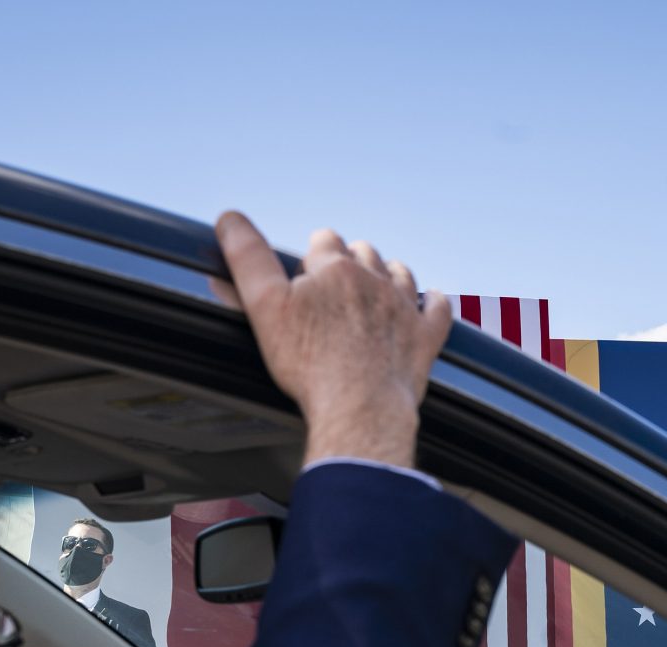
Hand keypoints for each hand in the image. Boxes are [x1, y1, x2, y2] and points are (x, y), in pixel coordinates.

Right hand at [210, 212, 451, 468]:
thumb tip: (228, 218)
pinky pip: (438, 308)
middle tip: (334, 291)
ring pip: (400, 273)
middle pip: (363, 253)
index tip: (305, 276)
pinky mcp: (426, 337)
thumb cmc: (309, 363)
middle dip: (349, 263)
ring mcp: (405, 307)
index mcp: (335, 268)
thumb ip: (247, 258)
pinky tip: (427, 304)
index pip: (324, 240)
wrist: (360, 408)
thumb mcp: (265, 307)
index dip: (313, 256)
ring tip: (374, 291)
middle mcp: (375, 279)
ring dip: (388, 276)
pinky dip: (432, 304)